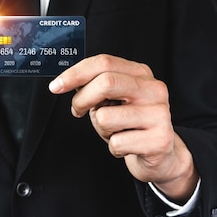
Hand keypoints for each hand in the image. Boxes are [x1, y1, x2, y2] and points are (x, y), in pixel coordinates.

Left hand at [48, 54, 198, 201]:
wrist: (161, 154)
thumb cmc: (131, 124)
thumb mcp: (113, 100)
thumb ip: (95, 87)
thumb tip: (68, 81)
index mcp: (141, 74)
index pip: (104, 62)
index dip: (75, 73)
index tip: (56, 86)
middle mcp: (153, 89)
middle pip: (106, 83)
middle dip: (82, 99)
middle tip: (77, 110)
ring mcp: (159, 114)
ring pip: (106, 117)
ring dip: (101, 129)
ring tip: (115, 131)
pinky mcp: (159, 139)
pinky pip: (117, 143)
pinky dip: (113, 148)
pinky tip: (127, 146)